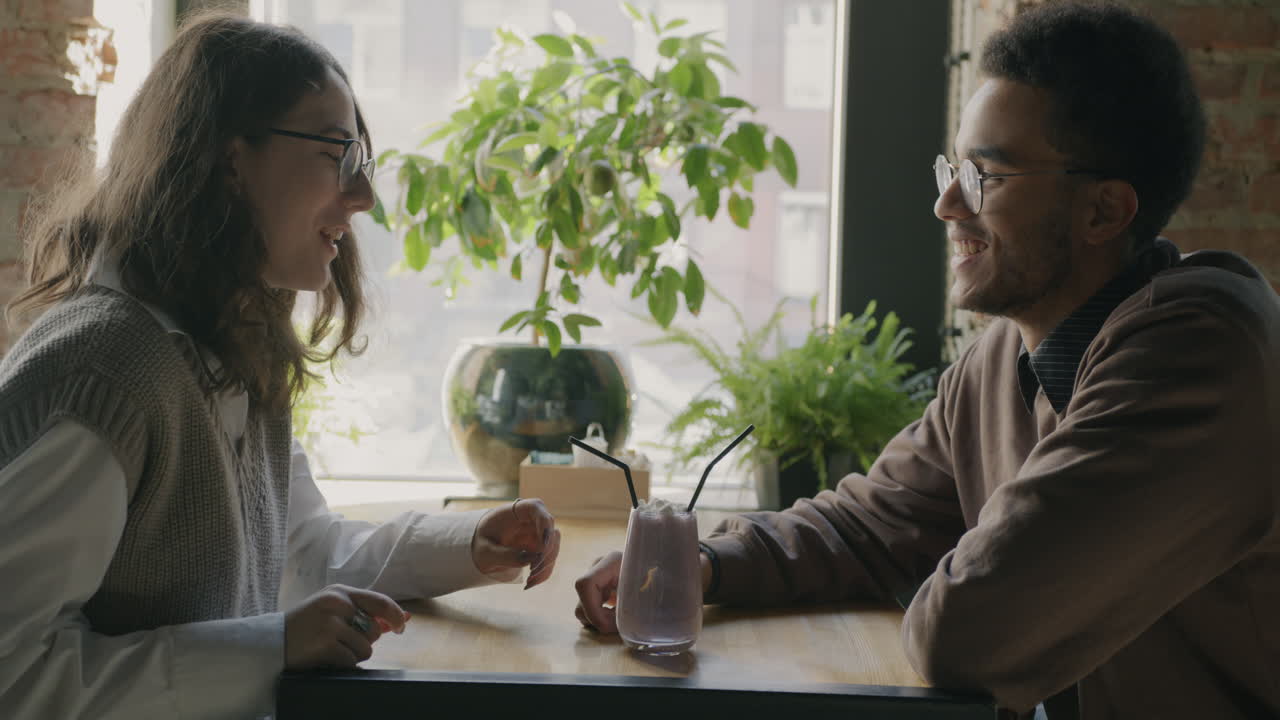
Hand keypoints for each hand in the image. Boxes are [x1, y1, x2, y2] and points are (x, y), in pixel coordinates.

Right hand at [284, 584, 408, 669]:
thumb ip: (363, 612)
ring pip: (366, 647)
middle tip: (341, 641)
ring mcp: (331, 624)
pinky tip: (325, 657)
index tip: (401, 627)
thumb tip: (400, 619)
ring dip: (353, 654)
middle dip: (364, 640)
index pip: (380, 601)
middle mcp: (337, 604)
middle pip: (374, 629)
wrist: (272, 642)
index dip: (396, 615)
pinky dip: (342, 664)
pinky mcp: (325, 644)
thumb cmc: (306, 627)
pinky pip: (351, 661)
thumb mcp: (332, 610)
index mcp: (340, 592)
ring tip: (331, 649)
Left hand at [472, 498, 561, 588]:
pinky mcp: (541, 549)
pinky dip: (543, 573)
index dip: (544, 525)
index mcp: (517, 511)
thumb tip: (530, 559)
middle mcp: (532, 520)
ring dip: (545, 566)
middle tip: (532, 571)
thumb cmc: (481, 543)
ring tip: (529, 581)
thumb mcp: (484, 551)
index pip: (537, 507)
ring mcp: (539, 534)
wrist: (483, 549)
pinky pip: (549, 560)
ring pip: (553, 548)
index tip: (541, 547)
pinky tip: (530, 583)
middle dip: (546, 553)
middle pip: (550, 532)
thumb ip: (504, 555)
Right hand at [575, 550, 712, 633]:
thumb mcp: (657, 589)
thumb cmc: (669, 578)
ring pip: (582, 607)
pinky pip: (589, 609)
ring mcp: (597, 577)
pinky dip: (600, 619)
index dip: (592, 610)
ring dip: (599, 621)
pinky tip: (618, 619)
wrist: (673, 570)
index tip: (609, 626)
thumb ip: (643, 602)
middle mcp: (600, 567)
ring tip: (622, 623)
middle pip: (581, 599)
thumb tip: (630, 625)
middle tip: (620, 627)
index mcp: (613, 562)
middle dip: (597, 619)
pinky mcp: (599, 589)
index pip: (585, 584)